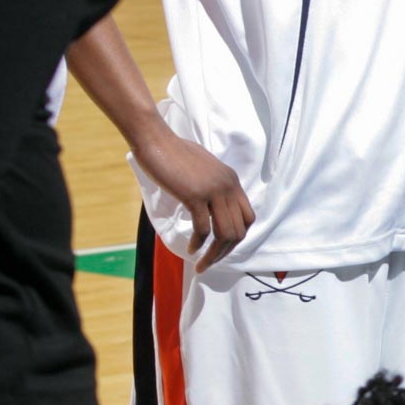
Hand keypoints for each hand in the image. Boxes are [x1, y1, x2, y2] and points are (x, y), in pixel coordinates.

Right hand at [134, 128, 253, 267]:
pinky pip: (203, 229)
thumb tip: (211, 207)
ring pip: (225, 234)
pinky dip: (198, 243)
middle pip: (239, 230)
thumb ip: (213, 186)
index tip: (223, 247)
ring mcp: (213, 191)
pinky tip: (192, 249)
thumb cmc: (174, 153)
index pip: (248, 217)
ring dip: (214, 254)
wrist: (156, 140)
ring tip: (202, 264)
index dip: (238, 236)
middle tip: (211, 262)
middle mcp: (228, 186)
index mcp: (232, 180)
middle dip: (226, 251)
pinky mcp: (195, 196)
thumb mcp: (204, 169)